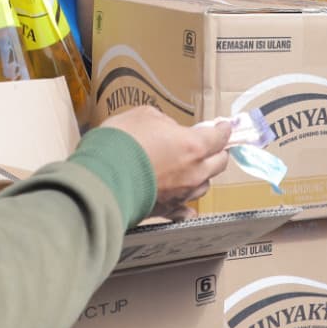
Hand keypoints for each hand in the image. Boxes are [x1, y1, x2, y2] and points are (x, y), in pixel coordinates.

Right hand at [101, 107, 229, 219]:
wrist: (102, 176)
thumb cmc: (123, 140)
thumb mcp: (144, 116)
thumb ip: (164, 123)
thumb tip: (169, 131)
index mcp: (193, 145)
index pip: (219, 138)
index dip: (223, 130)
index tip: (224, 127)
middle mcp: (194, 172)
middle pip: (219, 164)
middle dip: (217, 152)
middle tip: (211, 146)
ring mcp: (182, 194)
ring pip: (204, 186)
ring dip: (203, 176)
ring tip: (194, 169)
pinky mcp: (166, 211)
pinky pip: (185, 211)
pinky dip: (187, 206)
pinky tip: (186, 205)